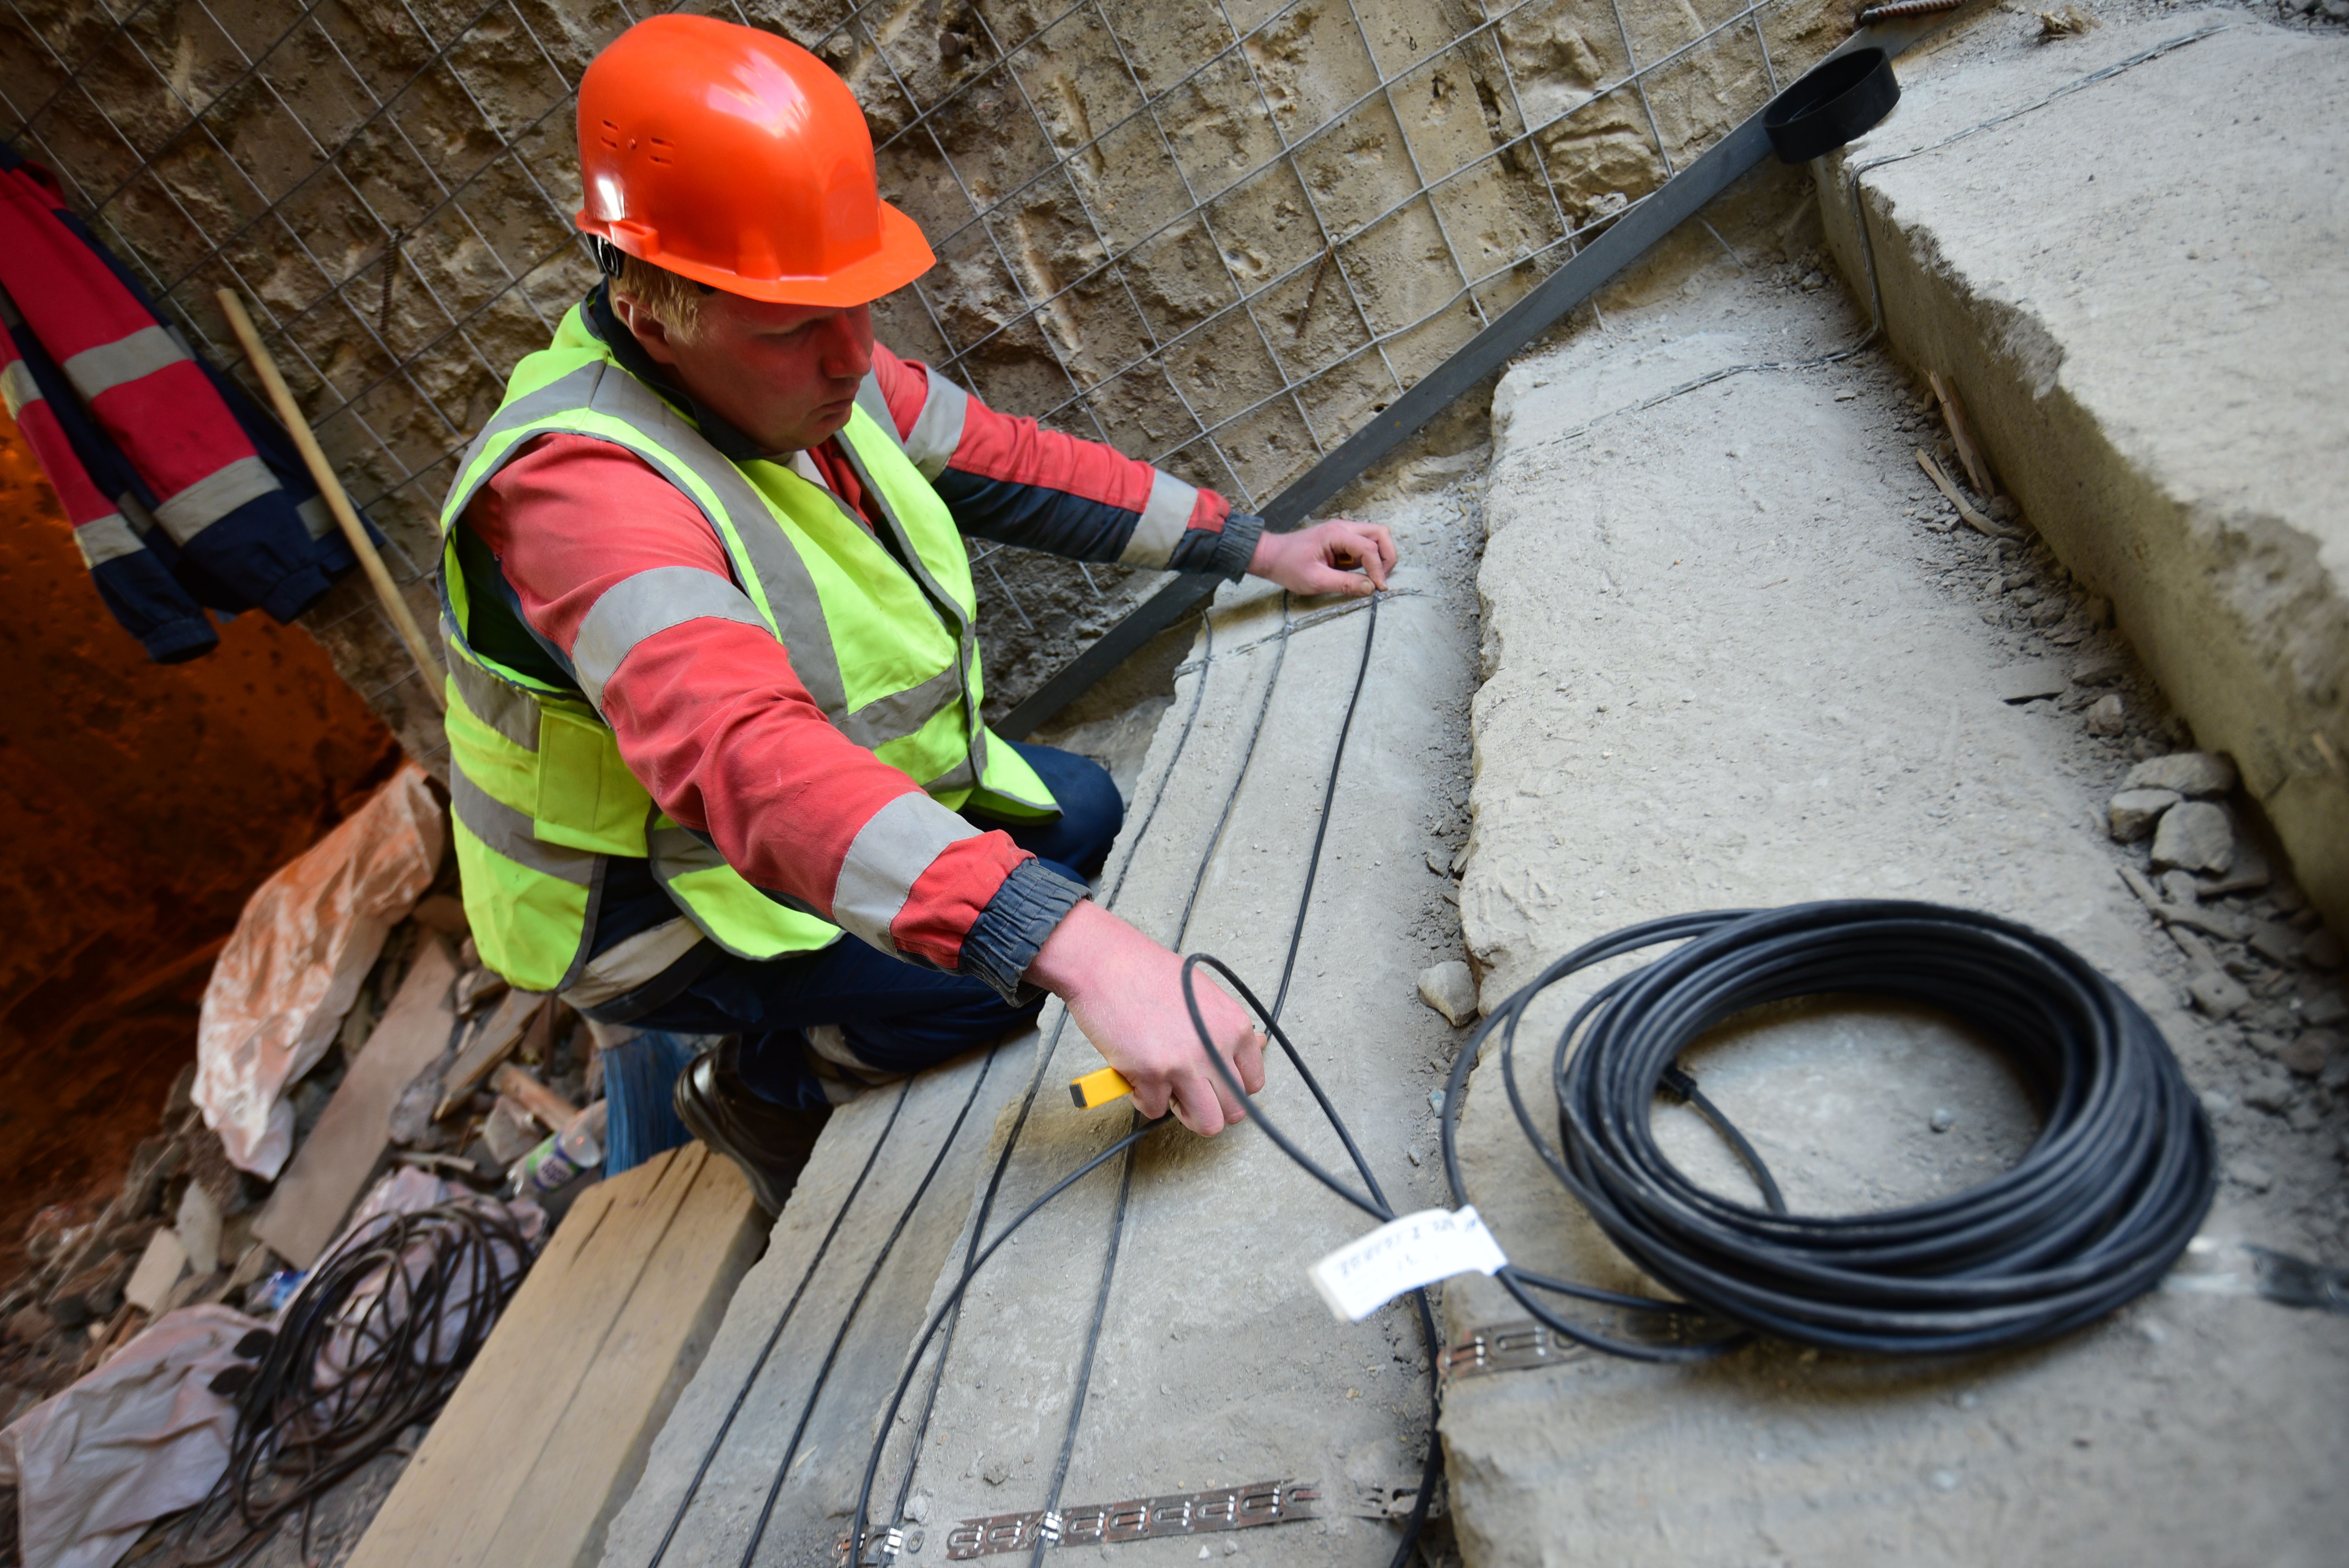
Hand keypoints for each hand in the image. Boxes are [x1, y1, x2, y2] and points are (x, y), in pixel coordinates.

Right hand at [1026, 900, 1267, 1134]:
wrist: (1105, 963)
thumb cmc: (1147, 972)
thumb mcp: (1202, 992)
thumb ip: (1227, 1026)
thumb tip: (1257, 1045)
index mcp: (1234, 1025)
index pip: (1254, 1082)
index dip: (1232, 1088)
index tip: (1215, 1083)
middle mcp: (1216, 1047)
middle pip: (1235, 1110)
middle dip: (1212, 1108)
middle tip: (1190, 1093)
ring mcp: (1185, 1064)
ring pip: (1207, 1123)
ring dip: (1186, 1114)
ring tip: (1168, 1092)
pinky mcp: (1151, 1075)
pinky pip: (1155, 1110)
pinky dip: (1144, 1099)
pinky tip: (1137, 1074)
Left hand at [1248, 518, 1395, 597]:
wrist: (1270, 556)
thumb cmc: (1287, 565)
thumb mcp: (1316, 580)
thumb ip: (1345, 584)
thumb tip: (1370, 588)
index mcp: (1336, 534)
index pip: (1369, 548)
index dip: (1378, 569)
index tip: (1379, 588)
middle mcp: (1343, 528)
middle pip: (1380, 533)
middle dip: (1387, 556)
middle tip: (1381, 578)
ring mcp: (1343, 533)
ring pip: (1375, 537)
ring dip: (1379, 557)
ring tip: (1371, 577)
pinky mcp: (1341, 541)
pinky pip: (1364, 546)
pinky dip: (1368, 559)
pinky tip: (1357, 573)